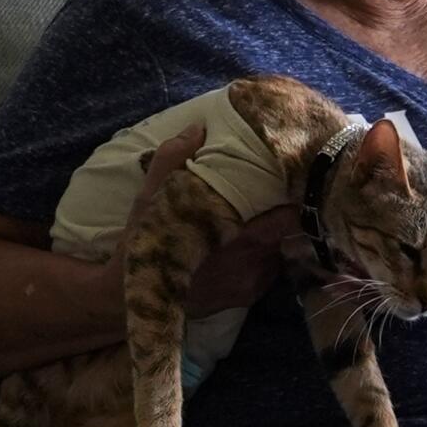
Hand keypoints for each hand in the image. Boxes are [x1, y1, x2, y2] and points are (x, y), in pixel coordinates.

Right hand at [107, 125, 297, 316]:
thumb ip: (174, 159)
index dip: (296, 197)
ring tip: (265, 222)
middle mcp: (254, 260)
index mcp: (239, 232)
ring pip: (281, 253)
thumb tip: (199, 128)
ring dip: (276, 239)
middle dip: (287, 215)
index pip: (289, 214)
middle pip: (290, 233)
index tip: (294, 182)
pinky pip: (270, 274)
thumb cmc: (144, 240)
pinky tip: (250, 251)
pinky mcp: (247, 297)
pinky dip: (265, 261)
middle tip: (280, 198)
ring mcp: (253, 282)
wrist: (131, 295)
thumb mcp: (151, 195)